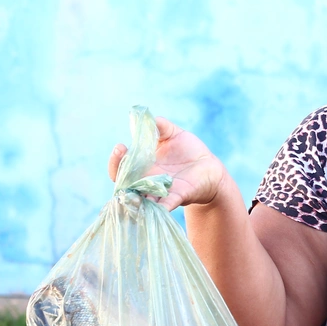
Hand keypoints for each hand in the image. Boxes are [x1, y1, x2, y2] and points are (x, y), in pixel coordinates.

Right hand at [107, 117, 227, 210]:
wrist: (209, 168)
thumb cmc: (189, 151)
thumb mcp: (174, 134)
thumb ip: (161, 126)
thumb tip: (148, 117)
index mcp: (143, 166)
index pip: (121, 166)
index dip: (117, 159)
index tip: (121, 147)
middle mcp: (147, 180)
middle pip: (124, 184)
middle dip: (118, 172)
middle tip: (121, 156)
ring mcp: (160, 191)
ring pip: (141, 198)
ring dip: (134, 197)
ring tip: (130, 194)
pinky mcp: (177, 197)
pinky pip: (165, 206)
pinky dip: (160, 208)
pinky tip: (156, 208)